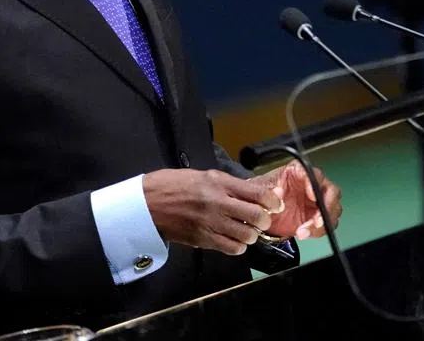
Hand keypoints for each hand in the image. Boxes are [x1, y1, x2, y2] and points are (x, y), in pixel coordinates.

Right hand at [143, 168, 282, 255]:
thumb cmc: (174, 184)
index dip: (273, 201)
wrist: (147, 202)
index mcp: (219, 183)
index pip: (257, 193)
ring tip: (246, 229)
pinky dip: (238, 246)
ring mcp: (210, 223)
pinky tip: (234, 239)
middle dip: (265, 220)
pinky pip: (231, 248)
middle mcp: (217, 203)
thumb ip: (230, 184)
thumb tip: (256, 191)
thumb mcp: (205, 175)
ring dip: (251, 234)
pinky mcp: (202, 239)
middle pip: (257, 216)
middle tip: (262, 219)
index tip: (275, 204)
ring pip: (247, 236)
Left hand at [253, 160, 342, 239]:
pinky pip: (326, 225)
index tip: (312, 196)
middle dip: (326, 207)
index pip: (314, 174)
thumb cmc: (262, 196)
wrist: (260, 213)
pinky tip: (304, 234)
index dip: (315, 185)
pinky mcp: (316, 217)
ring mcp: (316, 202)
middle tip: (316, 220)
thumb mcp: (262, 189)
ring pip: (332, 210)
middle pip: (331, 192)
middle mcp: (312, 185)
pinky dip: (318, 231)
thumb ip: (270, 190)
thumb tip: (277, 192)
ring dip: (322, 222)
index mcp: (299, 172)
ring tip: (304, 231)